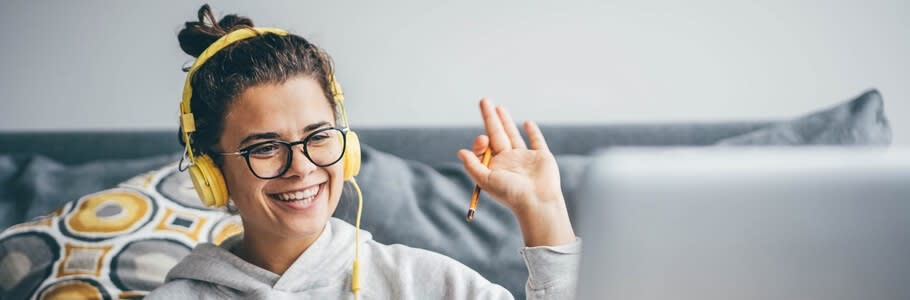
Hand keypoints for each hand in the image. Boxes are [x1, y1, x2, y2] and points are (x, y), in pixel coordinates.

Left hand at [457, 98, 575, 246]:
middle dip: (490, 118)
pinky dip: (533, 132)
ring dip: (506, 121)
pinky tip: (528, 123)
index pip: (485, 146)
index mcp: (495, 166)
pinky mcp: (542, 156)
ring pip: (513, 135)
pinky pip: (537, 141)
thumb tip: (460, 151)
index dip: (481, 140)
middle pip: (497, 134)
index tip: (483, 139)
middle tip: (484, 100)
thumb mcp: (486, 180)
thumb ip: (473, 165)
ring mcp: (525, 158)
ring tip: (499, 107)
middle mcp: (509, 160)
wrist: (537, 201)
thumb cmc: (510, 193)